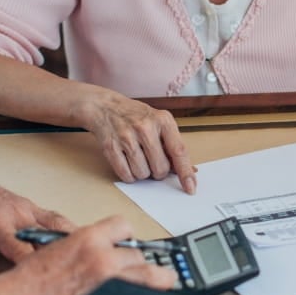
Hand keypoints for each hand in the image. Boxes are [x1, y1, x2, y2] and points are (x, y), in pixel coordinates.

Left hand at [0, 156, 74, 276]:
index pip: (22, 251)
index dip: (35, 270)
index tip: (45, 286)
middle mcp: (17, 215)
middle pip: (46, 241)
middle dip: (60, 261)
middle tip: (74, 280)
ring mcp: (29, 209)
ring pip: (58, 229)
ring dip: (73, 246)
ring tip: (88, 264)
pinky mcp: (34, 208)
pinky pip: (57, 221)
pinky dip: (71, 233)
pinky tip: (83, 247)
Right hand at [0, 216, 177, 294]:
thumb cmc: (29, 280)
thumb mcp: (58, 248)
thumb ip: (86, 248)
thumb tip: (105, 251)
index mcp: (88, 240)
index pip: (123, 226)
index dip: (127, 237)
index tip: (129, 245)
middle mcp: (103, 260)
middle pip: (140, 256)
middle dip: (142, 264)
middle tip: (150, 271)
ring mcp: (108, 285)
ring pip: (147, 279)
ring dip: (149, 282)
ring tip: (161, 285)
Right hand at [76, 87, 196, 192]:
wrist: (105, 107)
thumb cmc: (136, 116)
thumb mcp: (159, 123)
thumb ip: (174, 145)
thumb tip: (190, 170)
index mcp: (163, 120)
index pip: (179, 151)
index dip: (185, 172)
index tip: (190, 187)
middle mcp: (145, 127)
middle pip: (160, 168)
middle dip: (158, 171)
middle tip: (151, 160)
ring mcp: (127, 137)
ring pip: (143, 174)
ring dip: (142, 172)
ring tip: (137, 157)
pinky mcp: (111, 147)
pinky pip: (126, 175)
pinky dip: (129, 175)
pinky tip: (127, 161)